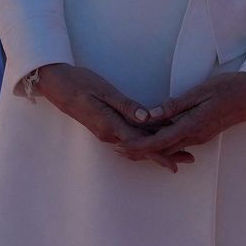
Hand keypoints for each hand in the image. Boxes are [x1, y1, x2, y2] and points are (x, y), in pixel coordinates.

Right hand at [23, 63, 170, 163]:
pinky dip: (145, 141)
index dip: (160, 153)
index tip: (177, 163)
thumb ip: (125, 106)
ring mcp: (107, 132)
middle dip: (166, 154)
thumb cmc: (79, 83)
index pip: (141, 143)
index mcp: (110, 126)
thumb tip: (146, 119)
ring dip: (157, 149)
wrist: (56, 84)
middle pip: (142, 148)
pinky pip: (130, 138)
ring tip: (180, 153)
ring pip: (137, 145)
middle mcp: (110, 134)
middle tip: (189, 158)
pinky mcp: (106, 127)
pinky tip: (156, 140)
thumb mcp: (104, 91)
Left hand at [129, 71, 245, 165]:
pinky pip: (180, 142)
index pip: (160, 141)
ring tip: (129, 147)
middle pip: (162, 149)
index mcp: (193, 126)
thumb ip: (175, 105)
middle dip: (140, 151)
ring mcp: (201, 136)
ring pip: (170, 147)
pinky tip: (154, 139)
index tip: (121, 146)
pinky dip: (164, 143)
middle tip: (117, 149)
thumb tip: (151, 115)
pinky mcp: (204, 133)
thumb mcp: (200, 92)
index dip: (139, 145)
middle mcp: (196, 136)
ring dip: (151, 148)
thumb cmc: (229, 87)